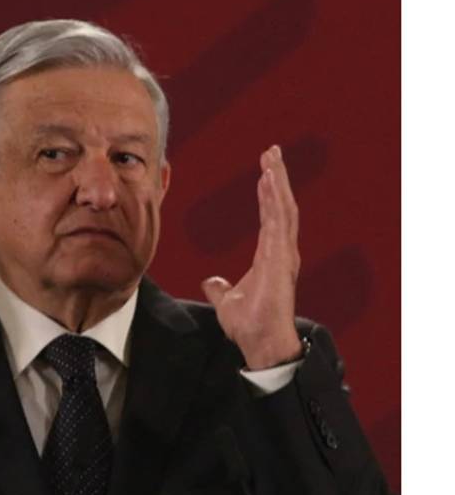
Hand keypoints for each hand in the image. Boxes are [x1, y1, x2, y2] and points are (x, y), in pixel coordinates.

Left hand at [201, 145, 302, 369]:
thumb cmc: (250, 324)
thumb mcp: (228, 301)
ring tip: (271, 158)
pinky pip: (278, 223)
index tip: (265, 172)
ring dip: (277, 182)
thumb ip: (221, 288)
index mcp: (271, 256)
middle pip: (282, 206)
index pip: (271, 217)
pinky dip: (274, 200)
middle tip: (272, 152)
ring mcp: (284, 254)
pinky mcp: (280, 260)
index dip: (269, 193)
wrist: (260, 342)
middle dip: (277, 178)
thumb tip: (211, 281)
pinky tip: (270, 181)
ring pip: (283, 209)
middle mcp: (282, 251)